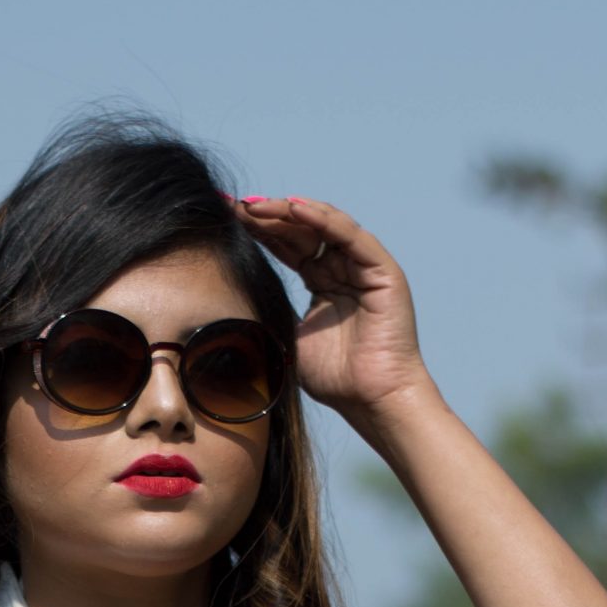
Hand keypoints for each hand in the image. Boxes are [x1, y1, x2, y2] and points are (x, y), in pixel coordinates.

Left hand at [233, 192, 431, 422]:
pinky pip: (349, 235)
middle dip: (267, 216)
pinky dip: (323, 220)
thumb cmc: (336, 380)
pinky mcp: (382, 270)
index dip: (258, 232)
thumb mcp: (289, 339)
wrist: (372, 400)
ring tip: (256, 206)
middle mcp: (342, 268)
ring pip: (323, 225)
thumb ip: (270, 314)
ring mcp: (363, 266)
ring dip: (288, 213)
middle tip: (234, 207)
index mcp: (321, 282)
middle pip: (301, 231)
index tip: (225, 220)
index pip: (287, 247)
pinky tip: (294, 210)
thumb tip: (230, 304)